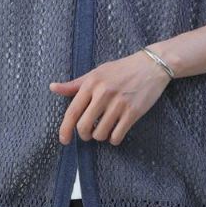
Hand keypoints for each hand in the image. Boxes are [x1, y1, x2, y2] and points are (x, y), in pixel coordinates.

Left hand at [49, 51, 170, 146]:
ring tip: (105, 129)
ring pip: (101, 134)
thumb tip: (53, 87)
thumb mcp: (96, 72)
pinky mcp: (133, 112)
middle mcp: (103, 93)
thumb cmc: (122, 69)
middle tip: (89, 133)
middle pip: (84, 126)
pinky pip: (117, 135)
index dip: (65, 129)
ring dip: (101, 136)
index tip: (64, 140)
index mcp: (91, 84)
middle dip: (85, 135)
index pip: (72, 112)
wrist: (151, 66)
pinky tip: (116, 133)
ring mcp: (119, 104)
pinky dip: (114, 139)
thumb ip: (75, 84)